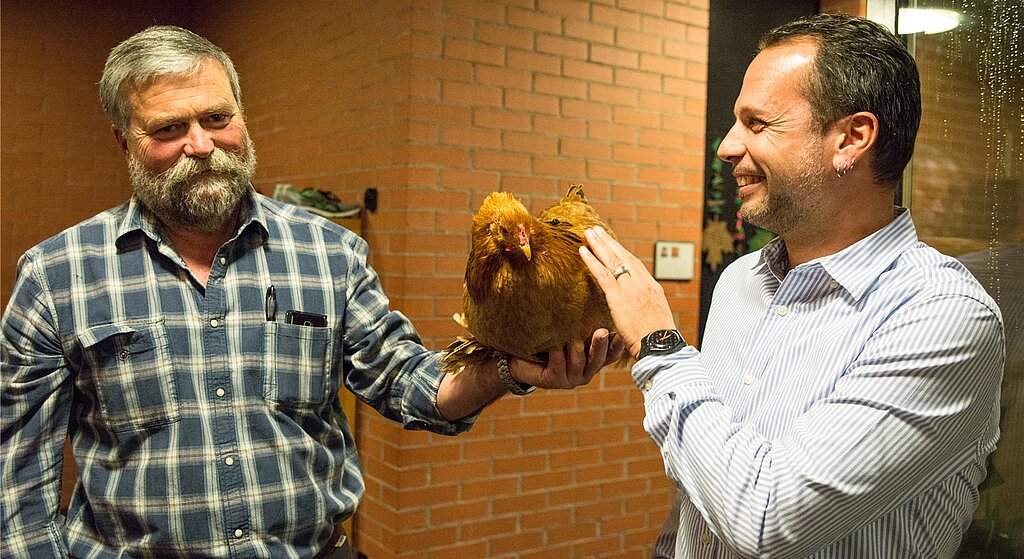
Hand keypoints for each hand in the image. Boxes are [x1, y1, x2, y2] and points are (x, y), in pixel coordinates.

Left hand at [510, 328, 625, 388]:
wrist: (519, 359)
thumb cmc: (547, 342)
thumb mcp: (569, 333)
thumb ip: (582, 326)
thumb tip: (595, 297)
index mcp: (592, 361)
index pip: (611, 355)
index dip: (617, 346)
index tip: (622, 333)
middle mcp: (585, 372)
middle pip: (598, 360)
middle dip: (600, 345)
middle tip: (602, 332)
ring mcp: (571, 379)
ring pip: (579, 363)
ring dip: (577, 349)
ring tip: (573, 336)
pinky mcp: (554, 381)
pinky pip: (559, 366)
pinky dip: (557, 354)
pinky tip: (554, 345)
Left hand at [579, 226, 676, 358]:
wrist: (660, 346)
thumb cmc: (658, 340)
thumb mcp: (656, 319)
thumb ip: (645, 308)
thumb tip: (638, 309)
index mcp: (652, 288)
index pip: (635, 265)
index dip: (623, 253)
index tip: (613, 244)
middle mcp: (642, 284)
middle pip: (624, 257)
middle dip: (610, 242)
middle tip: (598, 230)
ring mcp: (631, 288)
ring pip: (612, 261)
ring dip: (599, 245)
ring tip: (589, 233)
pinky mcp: (619, 297)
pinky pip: (602, 274)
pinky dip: (591, 261)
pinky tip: (582, 251)